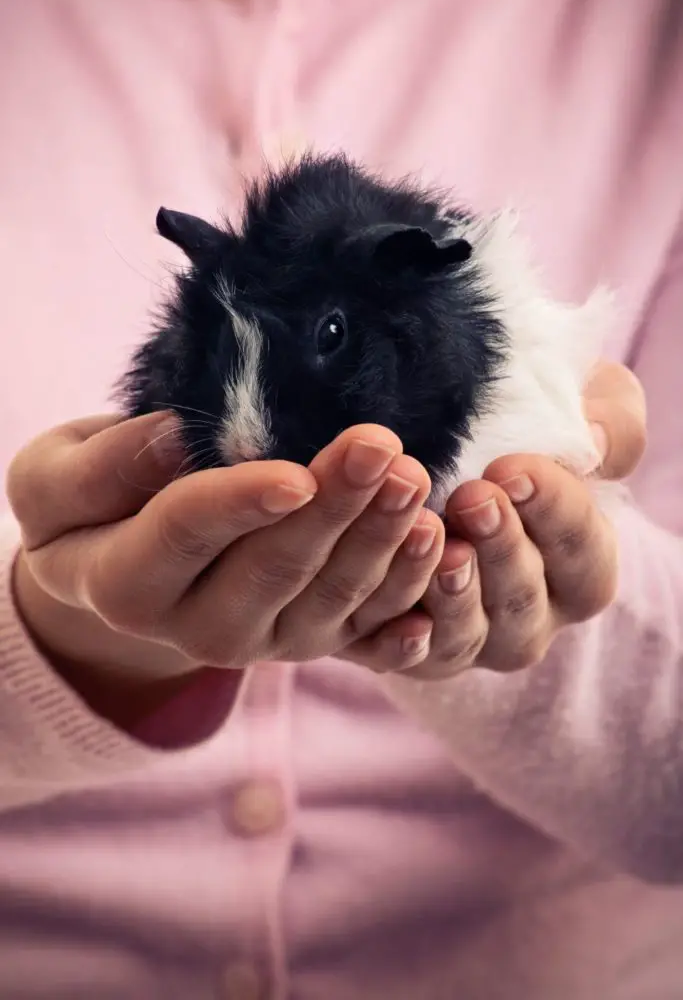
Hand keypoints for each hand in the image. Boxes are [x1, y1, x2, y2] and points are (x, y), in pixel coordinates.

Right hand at [7, 412, 446, 721]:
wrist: (121, 567)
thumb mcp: (54, 480)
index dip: (241, 505)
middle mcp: (200, 627)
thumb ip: (102, 468)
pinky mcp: (313, 640)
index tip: (296, 474)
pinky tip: (445, 562)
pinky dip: (410, 596)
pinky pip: (369, 626)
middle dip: (334, 510)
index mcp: (128, 583)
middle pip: (277, 568)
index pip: (187, 534)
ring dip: (383, 542)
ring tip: (418, 484)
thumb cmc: (86, 509)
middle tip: (382, 449)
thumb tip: (176, 436)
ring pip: (334, 597)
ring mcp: (265, 641)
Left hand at [342, 361, 646, 679]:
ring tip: (432, 541)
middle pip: (525, 598)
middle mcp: (530, 615)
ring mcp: (471, 640)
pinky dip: (404, 644)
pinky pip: (409, 659)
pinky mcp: (411, 651)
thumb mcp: (582, 408)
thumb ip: (610, 422)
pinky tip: (399, 616)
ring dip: (454, 595)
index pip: (582, 549)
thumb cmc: (522, 428)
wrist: (431, 453)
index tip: (510, 469)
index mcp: (580, 566)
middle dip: (501, 548)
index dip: (553, 511)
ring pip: (469, 636)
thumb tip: (598, 442)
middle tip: (471, 498)